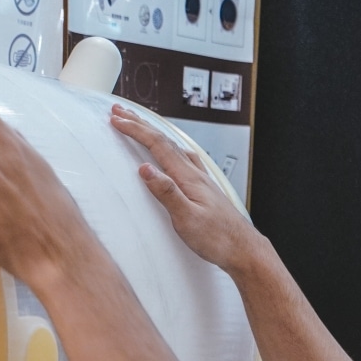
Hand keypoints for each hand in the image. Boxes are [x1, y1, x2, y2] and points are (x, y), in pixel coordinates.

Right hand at [109, 105, 259, 272]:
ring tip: (140, 126)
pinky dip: (170, 148)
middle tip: (121, 112)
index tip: (117, 120)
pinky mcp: (204, 189)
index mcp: (188, 178)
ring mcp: (201, 180)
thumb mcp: (187, 219)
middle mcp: (195, 173)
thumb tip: (145, 169)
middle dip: (140, 124)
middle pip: (165, 141)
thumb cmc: (217, 238)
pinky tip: (173, 152)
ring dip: (154, 134)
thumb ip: (166, 192)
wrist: (243, 249)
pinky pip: (183, 159)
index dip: (136, 131)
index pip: (158, 146)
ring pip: (174, 148)